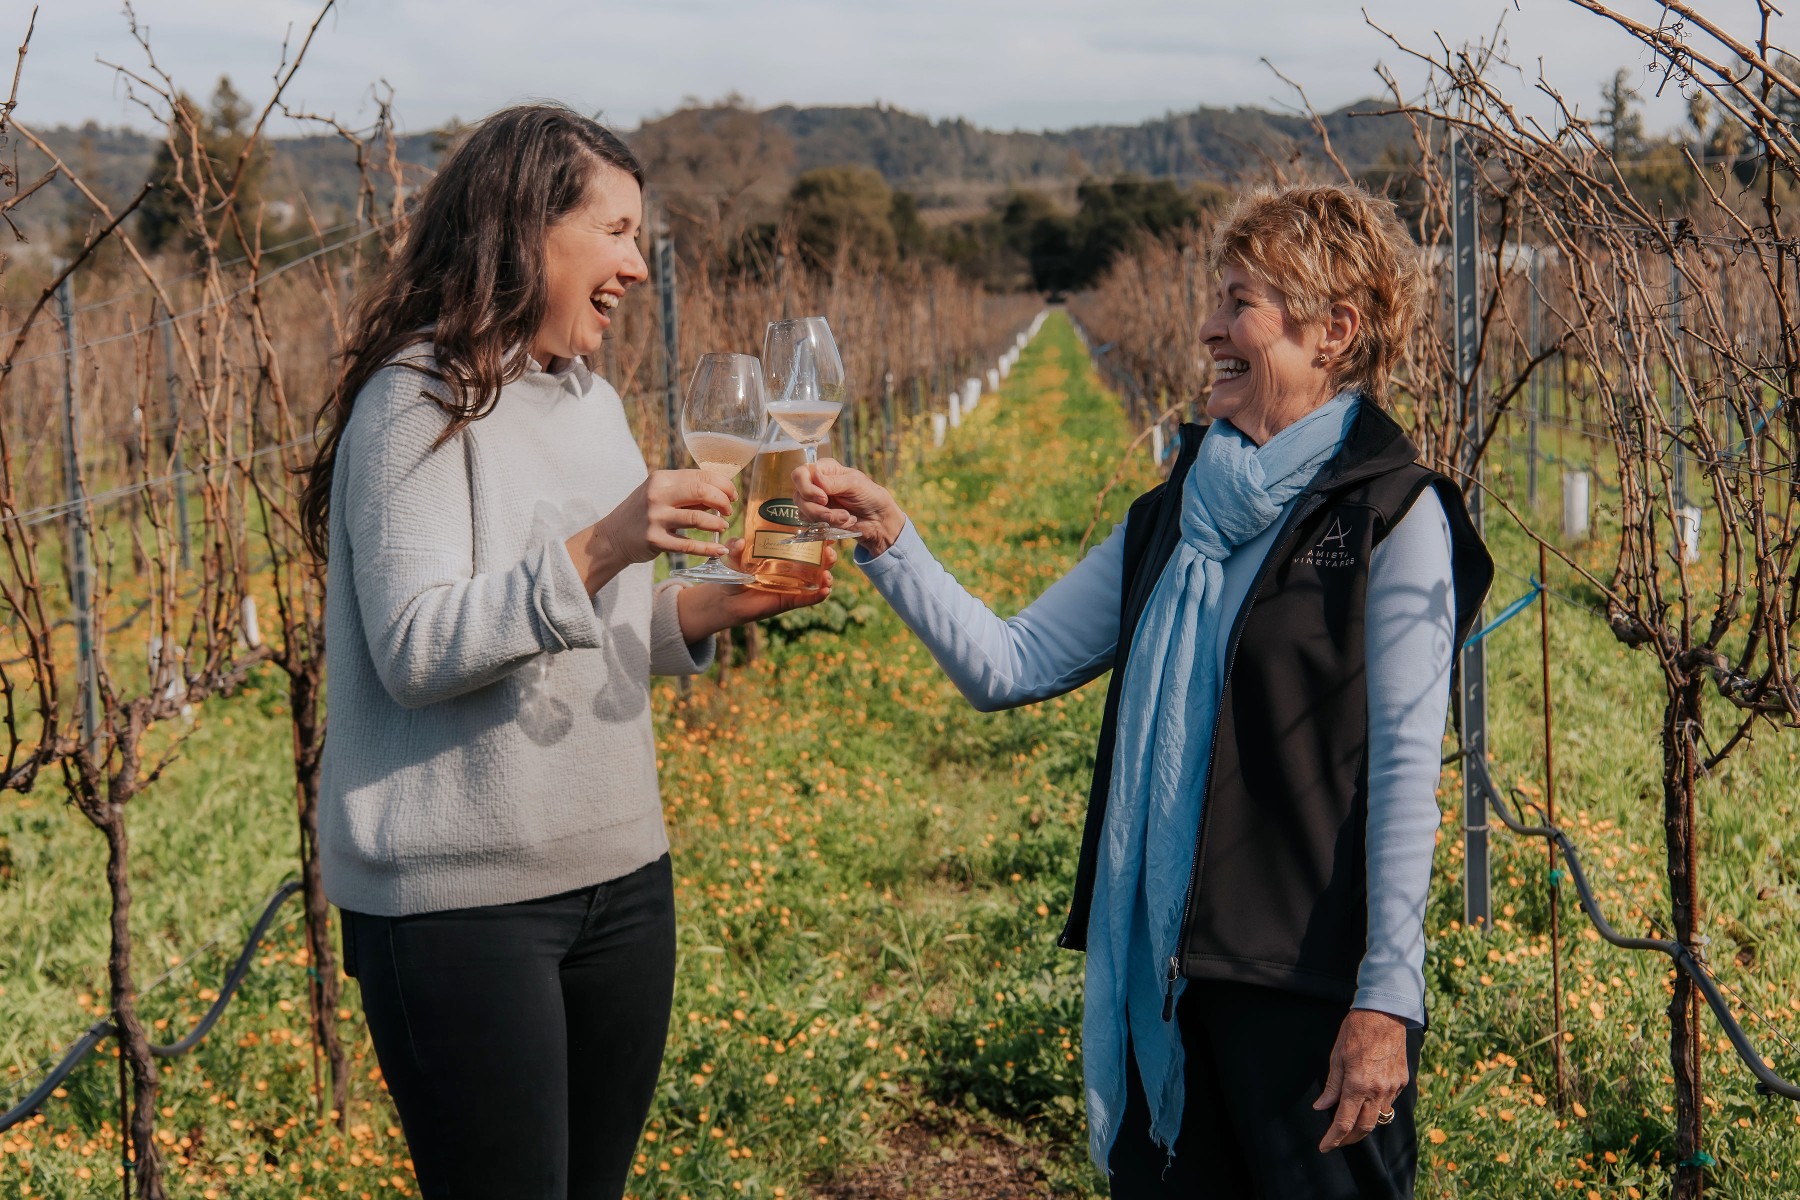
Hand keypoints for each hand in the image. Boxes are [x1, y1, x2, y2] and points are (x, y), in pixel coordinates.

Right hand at [566, 470, 735, 593]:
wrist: (612, 537)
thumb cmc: (642, 513)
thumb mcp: (660, 495)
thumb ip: (687, 493)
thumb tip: (721, 493)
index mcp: (661, 479)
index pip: (700, 476)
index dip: (723, 484)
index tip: (732, 495)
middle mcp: (657, 495)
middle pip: (701, 492)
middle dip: (722, 501)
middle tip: (729, 510)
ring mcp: (655, 518)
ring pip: (697, 519)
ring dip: (716, 524)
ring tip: (723, 527)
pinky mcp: (655, 540)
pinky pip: (689, 545)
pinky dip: (708, 548)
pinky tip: (719, 551)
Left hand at [674, 539, 839, 640]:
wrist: (729, 600)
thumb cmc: (735, 574)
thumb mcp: (734, 558)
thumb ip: (735, 549)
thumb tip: (740, 542)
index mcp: (783, 554)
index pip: (804, 543)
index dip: (817, 537)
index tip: (825, 530)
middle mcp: (793, 569)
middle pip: (817, 561)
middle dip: (827, 556)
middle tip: (828, 552)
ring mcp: (794, 586)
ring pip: (817, 579)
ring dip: (827, 575)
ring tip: (827, 574)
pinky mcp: (791, 600)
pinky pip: (808, 598)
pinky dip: (819, 595)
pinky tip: (825, 590)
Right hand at [791, 459, 906, 556]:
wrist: (878, 520)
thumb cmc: (870, 496)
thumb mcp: (855, 484)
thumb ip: (834, 482)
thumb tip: (815, 476)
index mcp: (825, 469)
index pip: (800, 474)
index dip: (807, 488)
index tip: (823, 498)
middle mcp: (816, 484)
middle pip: (799, 495)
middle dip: (817, 509)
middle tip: (835, 514)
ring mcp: (815, 501)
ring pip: (803, 511)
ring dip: (825, 518)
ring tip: (846, 518)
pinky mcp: (818, 517)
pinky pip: (810, 522)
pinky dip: (827, 524)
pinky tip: (844, 522)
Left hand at [1312, 1009, 1409, 1151]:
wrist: (1385, 1014)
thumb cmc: (1356, 1031)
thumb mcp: (1337, 1056)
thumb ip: (1331, 1086)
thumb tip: (1321, 1107)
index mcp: (1358, 1085)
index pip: (1344, 1122)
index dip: (1333, 1139)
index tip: (1324, 1147)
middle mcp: (1378, 1091)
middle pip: (1364, 1128)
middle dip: (1349, 1139)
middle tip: (1337, 1141)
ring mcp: (1393, 1088)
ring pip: (1379, 1118)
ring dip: (1365, 1126)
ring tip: (1351, 1126)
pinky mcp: (1402, 1082)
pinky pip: (1389, 1103)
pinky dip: (1377, 1109)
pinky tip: (1368, 1104)